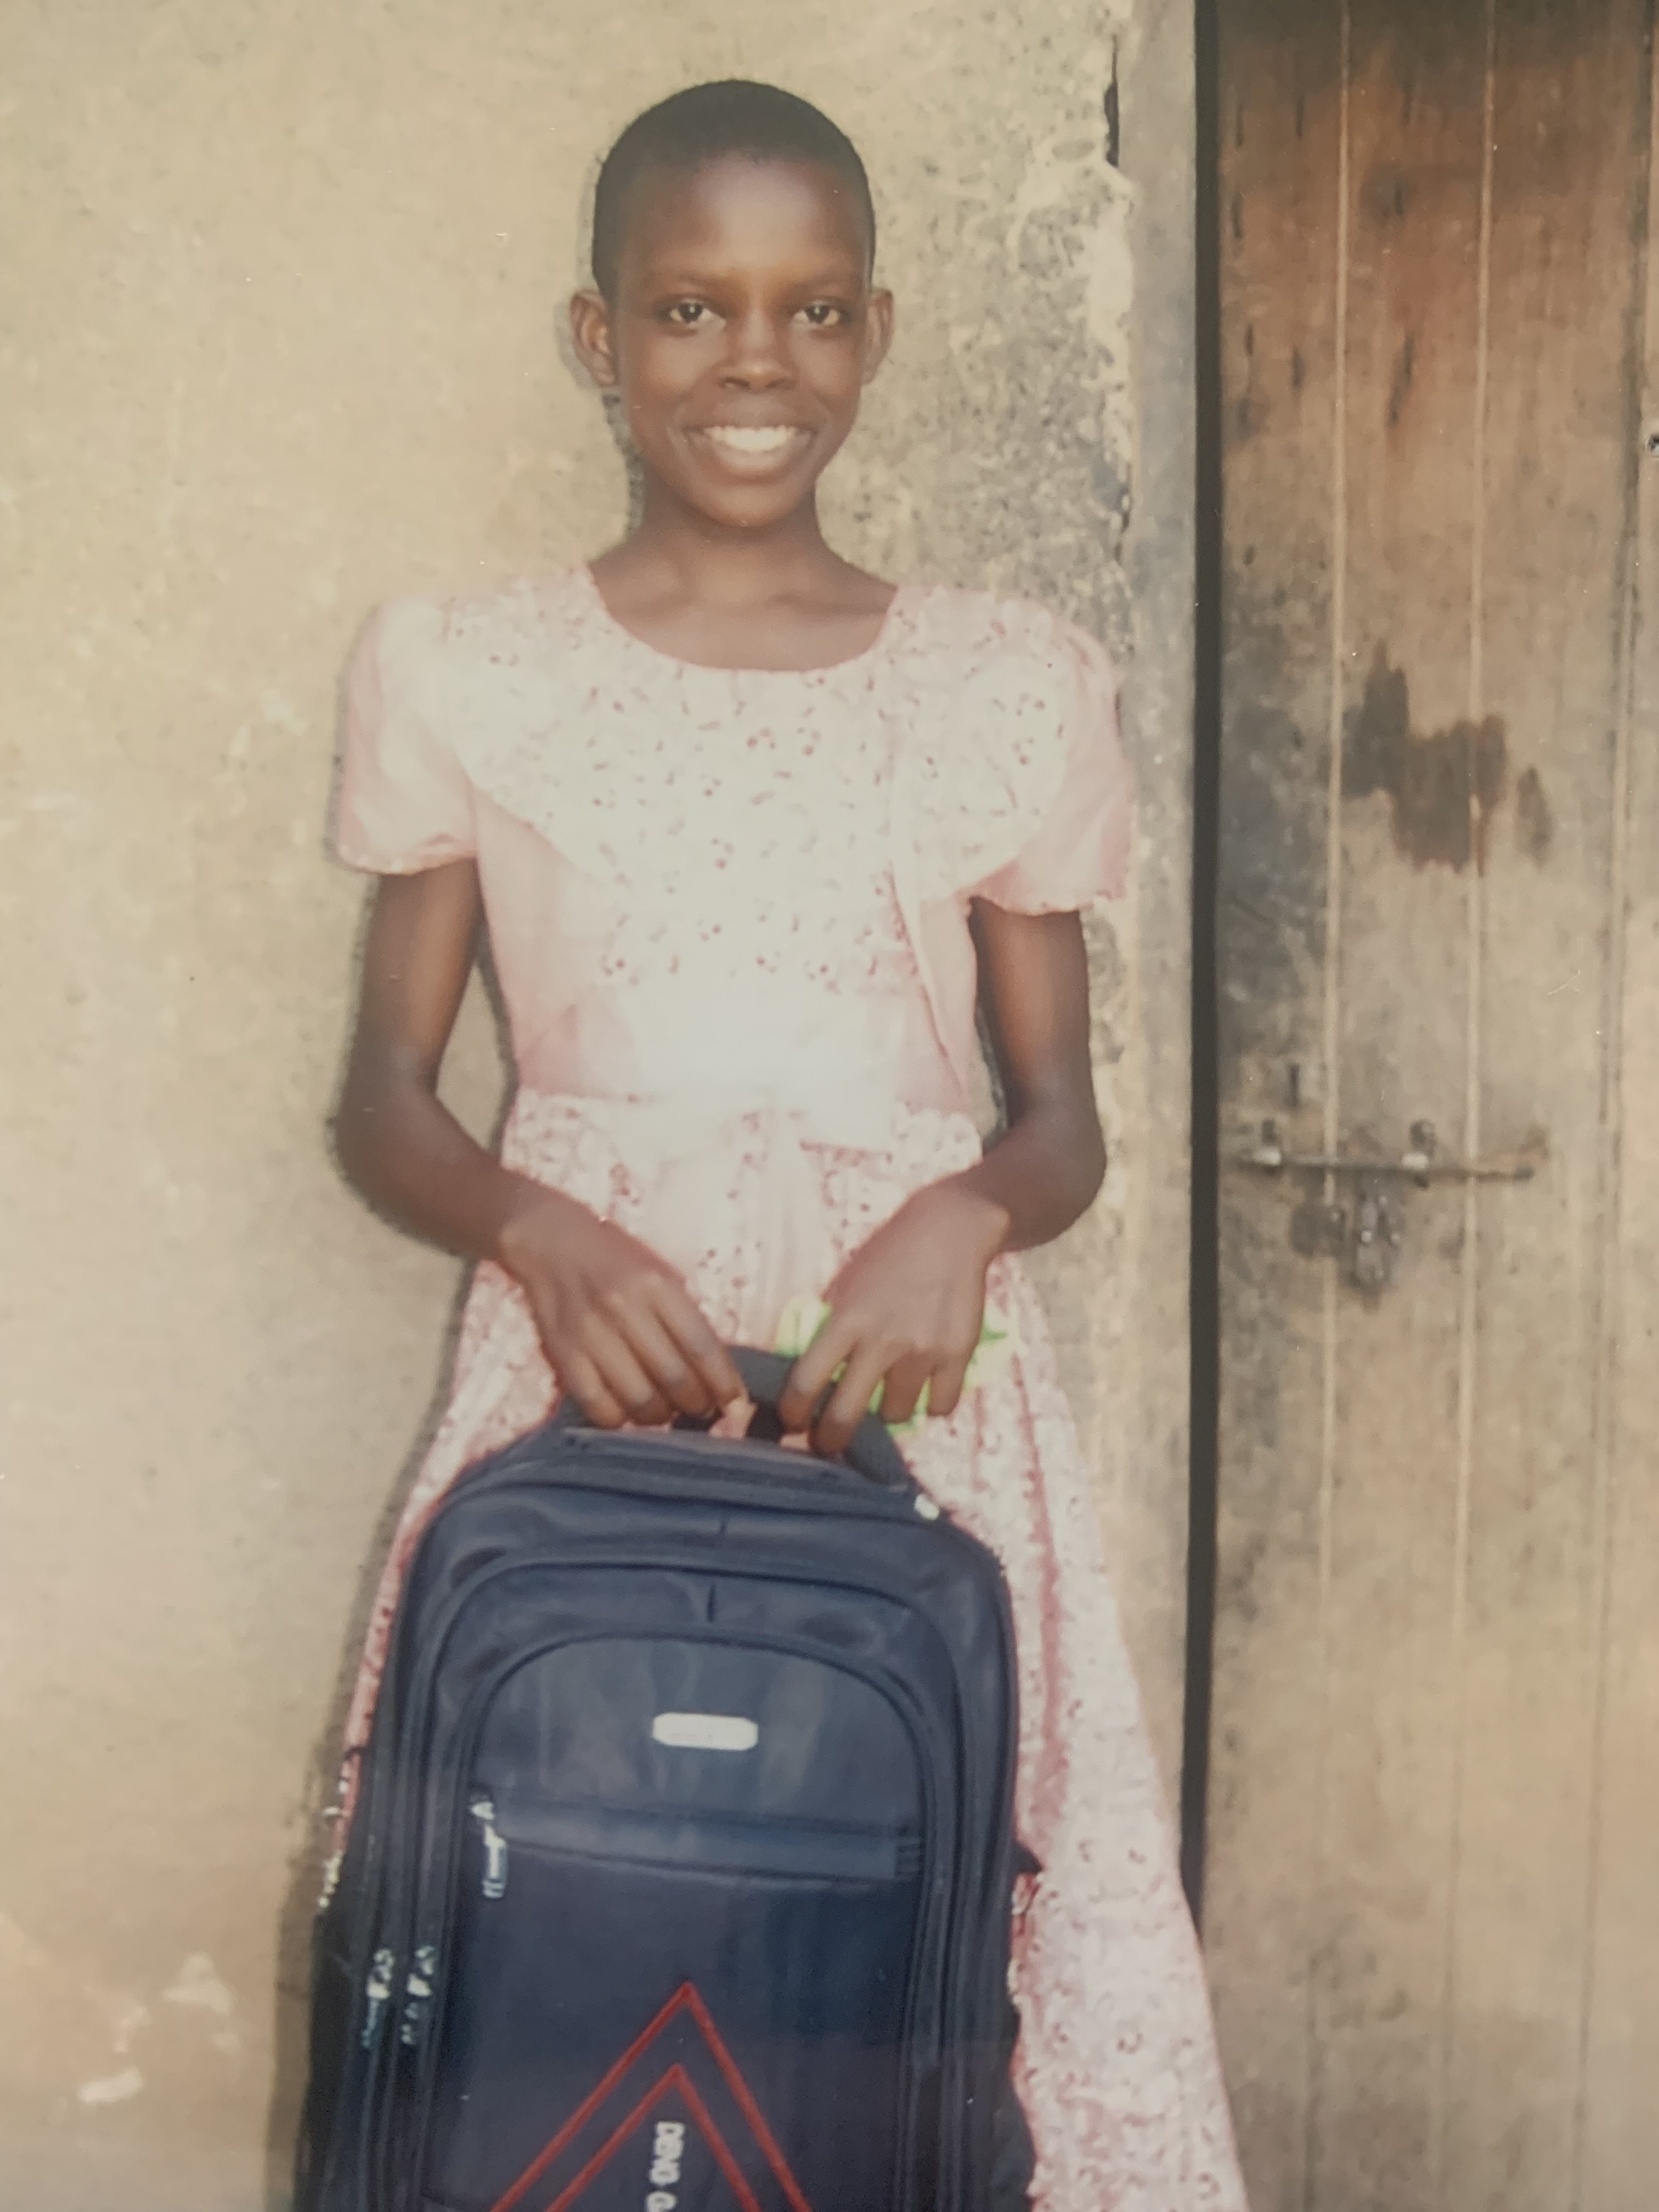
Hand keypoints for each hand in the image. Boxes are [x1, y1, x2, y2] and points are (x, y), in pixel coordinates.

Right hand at [496, 1185, 742, 1428]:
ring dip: (661, 1416)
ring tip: (665, 1410)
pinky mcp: (563, 1356)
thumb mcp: (660, 1275)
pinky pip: (598, 1407)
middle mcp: (624, 1309)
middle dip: (697, 1404)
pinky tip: (628, 1411)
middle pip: (673, 1378)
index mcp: (656, 1286)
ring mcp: (590, 1335)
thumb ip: (685, 1320)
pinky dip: (620, 1419)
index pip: (701, 1346)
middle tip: (701, 1409)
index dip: (723, 1382)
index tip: (734, 1402)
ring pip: (638, 1399)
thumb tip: (714, 1377)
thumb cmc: (616, 1260)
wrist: (550, 1242)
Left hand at [778, 1179, 1009, 1455]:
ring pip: (896, 1416)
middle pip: (845, 1415)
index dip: (792, 1413)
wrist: (950, 1230)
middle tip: (829, 1442)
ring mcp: (923, 1350)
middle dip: (831, 1439)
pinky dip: (933, 1402)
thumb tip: (812, 1380)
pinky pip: (942, 1406)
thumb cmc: (889, 1255)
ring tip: (891, 1393)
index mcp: (846, 1320)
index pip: (805, 1382)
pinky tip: (928, 1384)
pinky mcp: (958, 1354)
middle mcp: (882, 1340)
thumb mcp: (847, 1285)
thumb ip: (833, 1330)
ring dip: (889, 1411)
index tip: (792, 1423)